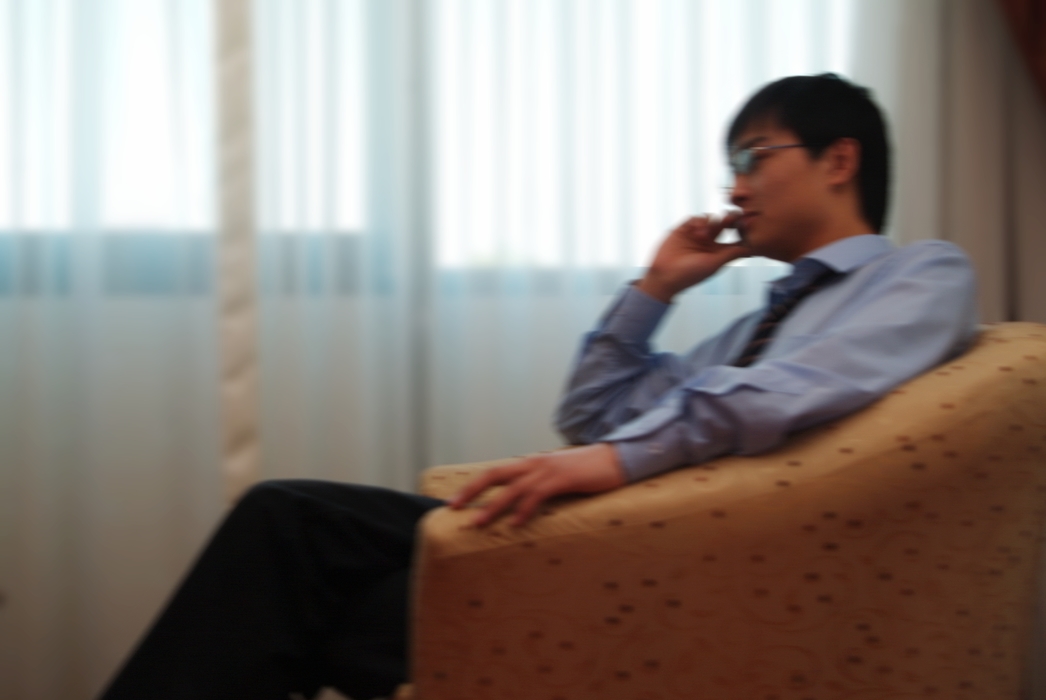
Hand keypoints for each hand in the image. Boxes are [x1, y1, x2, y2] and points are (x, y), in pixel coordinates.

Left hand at [448, 444, 626, 526]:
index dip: (473, 486)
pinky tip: (514, 524)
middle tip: (452, 507)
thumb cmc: (587, 471)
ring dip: (493, 506)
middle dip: (471, 491)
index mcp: (531, 463)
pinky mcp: (563, 479)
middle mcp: (534, 463)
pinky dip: (524, 510)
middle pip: (494, 474)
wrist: (615, 458)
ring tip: (477, 522)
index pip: (495, 473)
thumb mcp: (557, 476)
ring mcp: (548, 470)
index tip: (454, 501)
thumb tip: (522, 502)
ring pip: (512, 488)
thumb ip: (539, 485)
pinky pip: (538, 495)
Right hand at [637, 213, 747, 302]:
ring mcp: (696, 234)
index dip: (743, 232)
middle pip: (725, 225)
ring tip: (702, 234)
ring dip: (710, 223)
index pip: (735, 239)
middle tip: (733, 216)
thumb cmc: (690, 274)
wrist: (664, 275)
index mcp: (719, 252)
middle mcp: (709, 242)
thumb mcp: (713, 265)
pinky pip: (695, 218)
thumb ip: (731, 254)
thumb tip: (751, 248)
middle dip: (730, 219)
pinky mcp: (683, 229)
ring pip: (710, 219)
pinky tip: (694, 229)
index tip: (748, 224)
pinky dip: (697, 221)